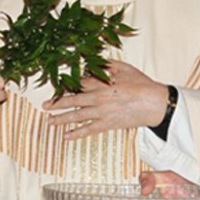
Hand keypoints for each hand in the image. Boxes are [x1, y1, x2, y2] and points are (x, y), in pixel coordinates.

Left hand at [43, 60, 168, 138]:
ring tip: (49, 121)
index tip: (57, 87)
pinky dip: (76, 134)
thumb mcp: (125, 68)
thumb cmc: (142, 84)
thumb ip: (109, 65)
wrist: (154, 103)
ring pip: (76, 116)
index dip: (66, 85)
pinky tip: (66, 137)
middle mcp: (98, 98)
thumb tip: (96, 62)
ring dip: (61, 119)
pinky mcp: (108, 124)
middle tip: (44, 106)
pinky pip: (88, 130)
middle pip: (73, 100)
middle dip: (56, 103)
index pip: (79, 84)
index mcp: (102, 83)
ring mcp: (102, 112)